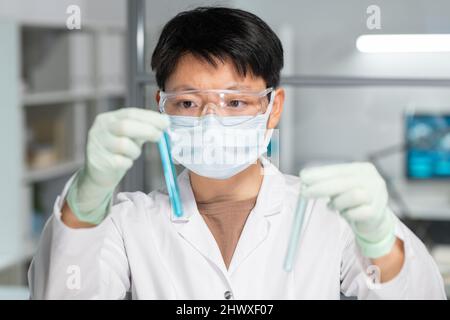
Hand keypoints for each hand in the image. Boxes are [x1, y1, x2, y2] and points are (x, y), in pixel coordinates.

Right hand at [66, 108, 169, 223]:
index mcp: (108, 119)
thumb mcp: (128, 136)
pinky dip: (128, 163)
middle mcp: (100, 129)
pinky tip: (125, 163)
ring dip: (135, 151)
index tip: (165, 122)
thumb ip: (142, 129)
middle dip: (147, 130)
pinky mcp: (97, 161)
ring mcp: (97, 145)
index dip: (150, 117)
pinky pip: (121, 162)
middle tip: (159, 136)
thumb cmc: (117, 152)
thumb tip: (164, 123)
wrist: (98, 174)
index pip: (130, 113)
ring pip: (123, 145)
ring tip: (134, 154)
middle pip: (125, 126)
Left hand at [299, 162, 395, 257]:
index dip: (320, 174)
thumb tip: (305, 178)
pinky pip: (357, 213)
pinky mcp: (377, 212)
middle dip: (321, 187)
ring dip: (338, 203)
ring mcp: (378, 196)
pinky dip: (347, 214)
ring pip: (353, 196)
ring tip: (334, 206)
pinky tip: (346, 214)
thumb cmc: (353, 200)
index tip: (303, 178)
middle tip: (304, 193)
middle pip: (343, 182)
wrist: (374, 219)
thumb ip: (327, 181)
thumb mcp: (342, 187)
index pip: (338, 169)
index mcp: (362, 169)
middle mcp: (373, 179)